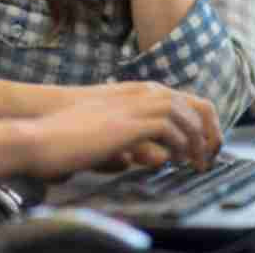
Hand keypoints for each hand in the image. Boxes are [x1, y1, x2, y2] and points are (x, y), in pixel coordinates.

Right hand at [24, 83, 220, 179]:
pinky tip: (180, 161)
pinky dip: (181, 145)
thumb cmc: (68, 135)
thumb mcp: (106, 138)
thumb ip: (130, 144)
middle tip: (212, 155)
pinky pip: (171, 129)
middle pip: (193, 103)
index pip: (183, 99)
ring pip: (186, 114)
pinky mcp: (131, 123)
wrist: (42, 131)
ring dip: (199, 139)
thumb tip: (150, 158)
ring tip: (201, 162)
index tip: (204, 146)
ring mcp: (135, 105)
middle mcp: (140, 93)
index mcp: (135, 92)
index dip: (200, 122)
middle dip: (209, 130)